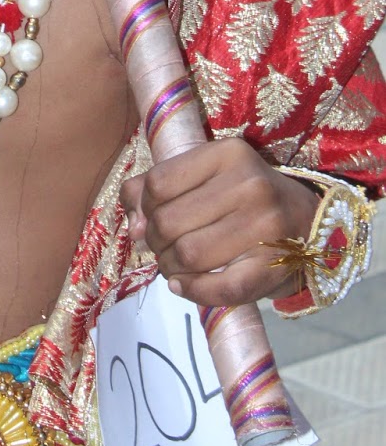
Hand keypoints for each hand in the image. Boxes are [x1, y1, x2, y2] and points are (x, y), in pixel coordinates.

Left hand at [120, 140, 318, 305]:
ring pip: (189, 254)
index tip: (147, 221)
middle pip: (169, 222)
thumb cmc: (245, 197)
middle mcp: (249, 184)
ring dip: (169, 268)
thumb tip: (134, 226)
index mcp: (228, 153)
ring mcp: (267, 225)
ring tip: (173, 267)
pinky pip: (221, 287)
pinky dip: (193, 291)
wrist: (312, 222)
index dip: (142, 208)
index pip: (158, 183)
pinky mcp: (277, 264)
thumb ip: (157, 188)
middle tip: (161, 250)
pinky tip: (183, 286)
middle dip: (154, 243)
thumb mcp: (206, 176)